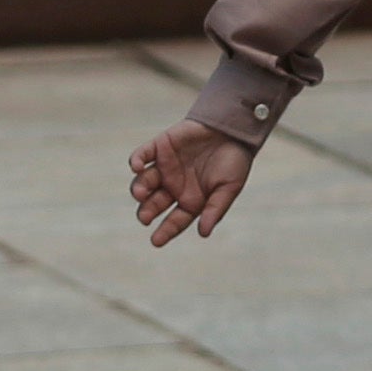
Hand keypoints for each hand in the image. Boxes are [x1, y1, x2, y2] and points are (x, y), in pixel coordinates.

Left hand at [129, 122, 254, 244]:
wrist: (234, 128)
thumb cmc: (235, 161)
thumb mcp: (228, 188)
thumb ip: (215, 209)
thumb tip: (203, 233)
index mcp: (191, 199)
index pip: (174, 220)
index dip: (165, 231)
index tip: (155, 241)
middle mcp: (175, 185)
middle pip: (154, 203)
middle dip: (147, 210)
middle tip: (145, 217)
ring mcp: (165, 166)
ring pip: (144, 181)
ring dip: (139, 188)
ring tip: (140, 194)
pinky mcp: (160, 146)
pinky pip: (142, 155)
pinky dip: (136, 161)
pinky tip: (137, 167)